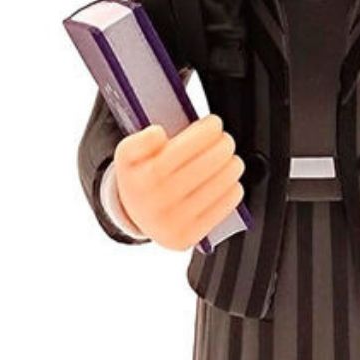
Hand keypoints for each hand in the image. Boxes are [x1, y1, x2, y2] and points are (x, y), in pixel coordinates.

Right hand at [111, 116, 244, 250]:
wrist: (135, 215)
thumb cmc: (139, 177)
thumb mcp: (127, 153)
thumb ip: (140, 140)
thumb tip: (159, 134)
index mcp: (144, 178)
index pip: (183, 149)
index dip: (205, 133)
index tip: (214, 124)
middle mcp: (158, 202)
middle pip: (205, 166)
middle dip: (223, 147)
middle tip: (225, 140)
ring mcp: (174, 222)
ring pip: (218, 186)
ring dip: (232, 166)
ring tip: (230, 158)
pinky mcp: (189, 236)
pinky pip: (222, 209)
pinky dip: (232, 190)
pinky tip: (230, 181)